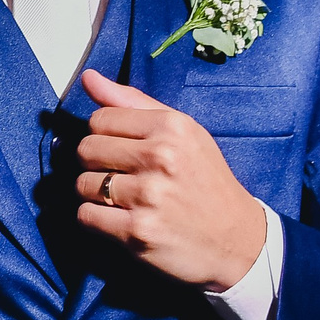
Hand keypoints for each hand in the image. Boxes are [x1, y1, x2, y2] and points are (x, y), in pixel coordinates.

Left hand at [72, 70, 265, 289]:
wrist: (237, 241)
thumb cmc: (206, 182)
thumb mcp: (184, 133)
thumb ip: (134, 103)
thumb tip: (89, 78)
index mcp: (172, 126)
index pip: (99, 119)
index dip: (104, 136)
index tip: (123, 151)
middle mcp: (160, 157)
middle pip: (86, 150)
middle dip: (96, 165)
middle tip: (122, 177)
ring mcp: (148, 196)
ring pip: (82, 184)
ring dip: (95, 195)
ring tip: (124, 200)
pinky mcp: (137, 232)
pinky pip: (86, 216)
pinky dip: (96, 220)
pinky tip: (120, 220)